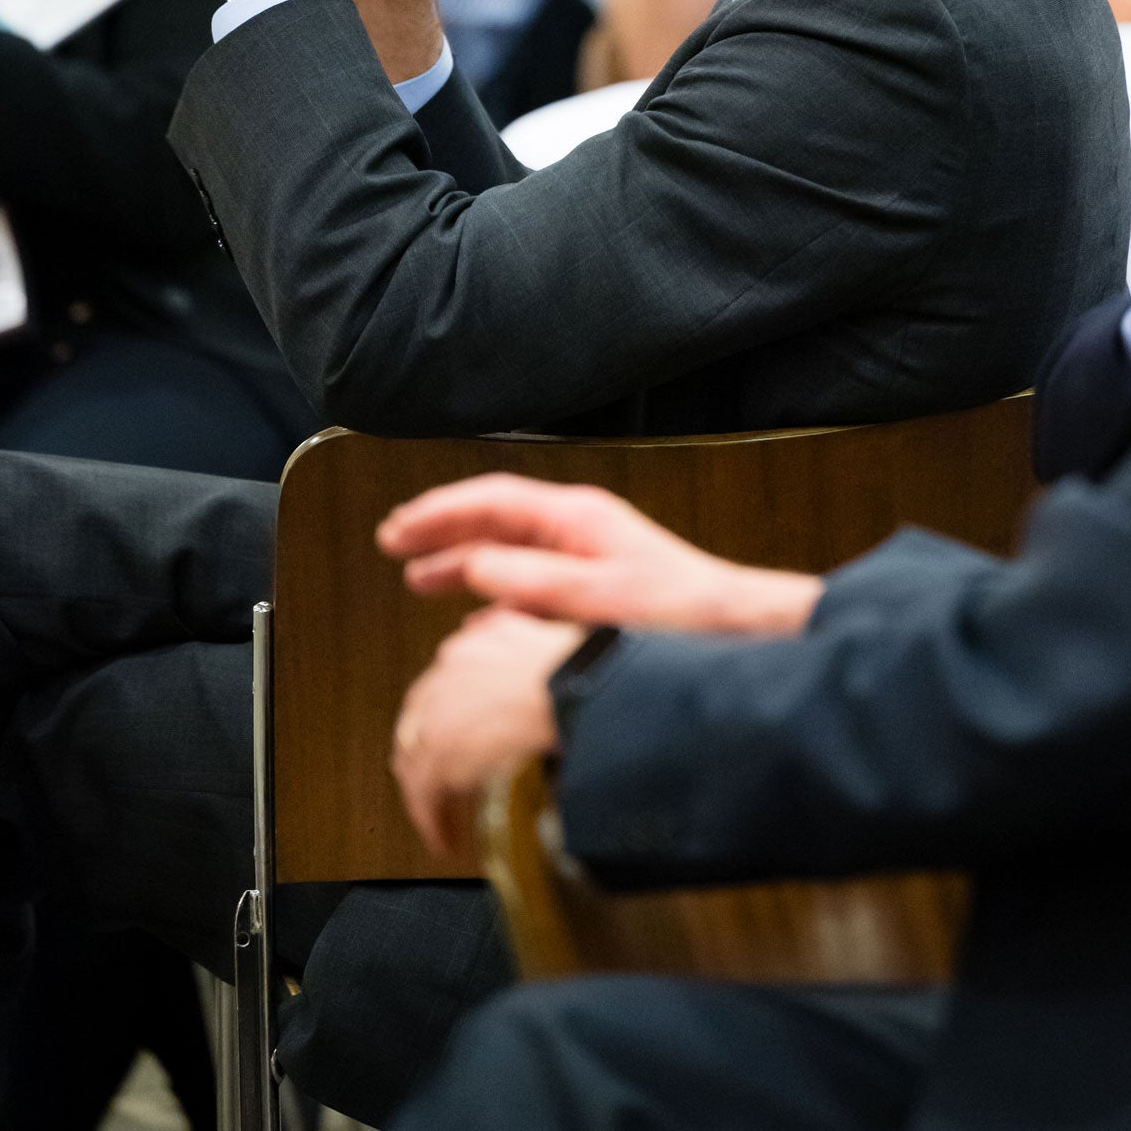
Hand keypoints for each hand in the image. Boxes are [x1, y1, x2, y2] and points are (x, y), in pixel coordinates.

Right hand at [379, 471, 821, 636]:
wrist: (736, 629)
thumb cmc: (679, 612)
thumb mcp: (598, 598)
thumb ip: (533, 582)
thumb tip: (473, 567)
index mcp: (576, 519)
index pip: (492, 501)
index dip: (439, 513)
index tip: (397, 531)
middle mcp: (578, 530)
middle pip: (495, 520)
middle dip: (442, 532)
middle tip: (394, 547)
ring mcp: (587, 557)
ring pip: (510, 552)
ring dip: (464, 563)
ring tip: (421, 580)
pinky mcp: (596, 589)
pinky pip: (530, 584)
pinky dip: (495, 597)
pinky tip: (477, 623)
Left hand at [391, 606, 583, 855]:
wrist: (579, 686)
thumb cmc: (580, 661)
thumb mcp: (544, 627)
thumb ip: (512, 629)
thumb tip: (495, 628)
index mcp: (471, 645)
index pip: (441, 685)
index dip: (445, 714)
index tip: (456, 734)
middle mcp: (446, 675)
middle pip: (419, 722)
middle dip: (426, 752)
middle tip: (439, 780)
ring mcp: (438, 716)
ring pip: (416, 761)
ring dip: (426, 790)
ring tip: (441, 816)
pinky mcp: (440, 758)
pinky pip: (424, 797)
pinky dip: (431, 821)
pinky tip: (444, 838)